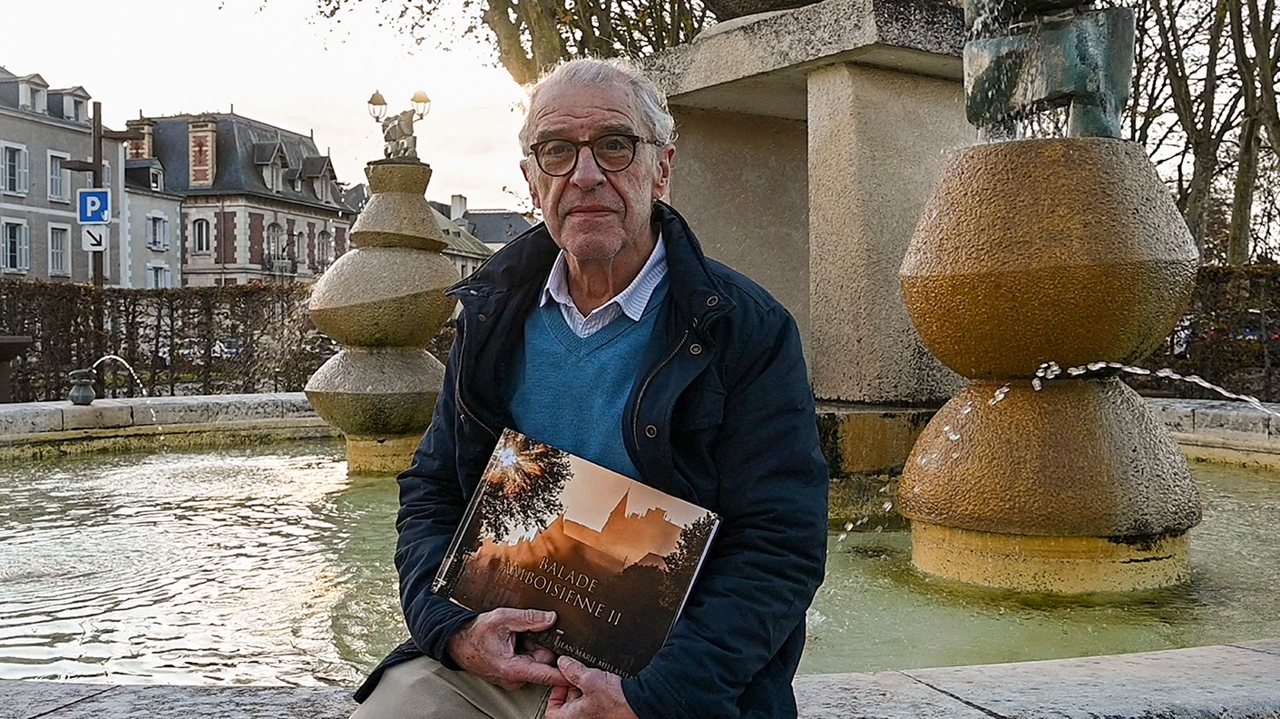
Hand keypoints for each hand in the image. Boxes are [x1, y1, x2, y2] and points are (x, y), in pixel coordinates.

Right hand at [446, 608, 569, 690]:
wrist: (455, 641)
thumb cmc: (474, 633)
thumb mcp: (502, 618)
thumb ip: (529, 618)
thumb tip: (551, 619)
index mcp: (513, 669)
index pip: (546, 674)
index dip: (564, 672)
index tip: (578, 672)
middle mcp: (514, 678)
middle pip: (543, 661)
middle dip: (540, 644)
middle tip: (524, 632)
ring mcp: (512, 677)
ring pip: (535, 660)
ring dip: (530, 645)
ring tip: (514, 635)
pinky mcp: (511, 674)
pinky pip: (526, 661)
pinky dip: (524, 649)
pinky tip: (512, 640)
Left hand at [545, 656, 639, 718]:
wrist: (641, 705)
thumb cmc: (617, 701)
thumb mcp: (589, 679)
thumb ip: (572, 670)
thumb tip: (563, 663)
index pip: (551, 710)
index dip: (556, 693)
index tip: (562, 681)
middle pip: (568, 706)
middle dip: (572, 689)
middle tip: (579, 677)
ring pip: (581, 705)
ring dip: (585, 691)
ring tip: (594, 681)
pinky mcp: (606, 716)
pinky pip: (594, 706)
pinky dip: (596, 696)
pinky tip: (604, 687)